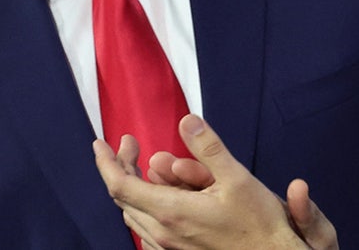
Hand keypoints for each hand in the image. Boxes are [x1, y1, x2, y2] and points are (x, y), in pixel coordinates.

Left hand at [94, 115, 337, 249]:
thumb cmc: (258, 222)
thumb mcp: (237, 178)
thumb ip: (208, 148)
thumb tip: (187, 121)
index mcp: (172, 211)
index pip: (120, 184)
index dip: (106, 161)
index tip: (101, 142)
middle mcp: (163, 233)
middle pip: (123, 198)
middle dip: (121, 166)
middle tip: (131, 144)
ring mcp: (168, 247)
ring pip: (134, 215)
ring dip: (134, 187)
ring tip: (147, 165)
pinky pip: (147, 229)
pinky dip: (145, 206)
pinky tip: (163, 195)